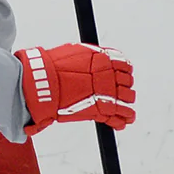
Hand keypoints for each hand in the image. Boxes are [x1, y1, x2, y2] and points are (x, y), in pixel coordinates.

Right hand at [15, 43, 135, 134]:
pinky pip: (120, 119)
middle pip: (128, 84)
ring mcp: (107, 95)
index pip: (126, 66)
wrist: (46, 82)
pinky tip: (121, 122)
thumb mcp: (77, 51)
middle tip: (119, 92)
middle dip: (125, 88)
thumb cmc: (56, 66)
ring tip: (125, 110)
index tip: (121, 76)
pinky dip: (121, 121)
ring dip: (126, 105)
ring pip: (128, 101)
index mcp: (104, 61)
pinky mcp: (100, 112)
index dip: (124, 72)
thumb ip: (92, 55)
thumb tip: (98, 56)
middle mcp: (109, 77)